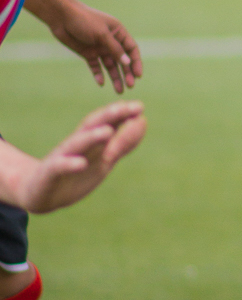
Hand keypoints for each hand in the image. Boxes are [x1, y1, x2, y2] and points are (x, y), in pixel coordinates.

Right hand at [17, 102, 146, 212]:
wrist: (40, 192)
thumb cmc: (75, 173)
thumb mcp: (103, 160)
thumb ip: (121, 143)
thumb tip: (142, 122)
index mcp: (90, 141)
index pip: (106, 122)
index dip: (121, 114)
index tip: (139, 107)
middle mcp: (76, 144)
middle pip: (92, 125)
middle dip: (109, 116)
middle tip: (125, 108)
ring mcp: (62, 156)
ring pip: (77, 143)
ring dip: (92, 136)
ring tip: (107, 131)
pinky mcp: (50, 172)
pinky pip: (60, 166)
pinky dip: (70, 163)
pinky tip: (82, 164)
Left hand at [48, 1, 142, 93]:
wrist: (61, 17)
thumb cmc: (84, 20)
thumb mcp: (102, 34)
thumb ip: (115, 49)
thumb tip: (128, 63)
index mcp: (118, 32)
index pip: (131, 49)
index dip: (136, 62)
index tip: (138, 75)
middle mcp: (110, 41)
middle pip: (122, 60)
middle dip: (127, 73)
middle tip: (130, 86)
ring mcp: (99, 48)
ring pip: (110, 65)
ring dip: (115, 77)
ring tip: (119, 91)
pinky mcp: (88, 53)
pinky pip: (96, 66)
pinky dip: (99, 74)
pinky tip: (101, 83)